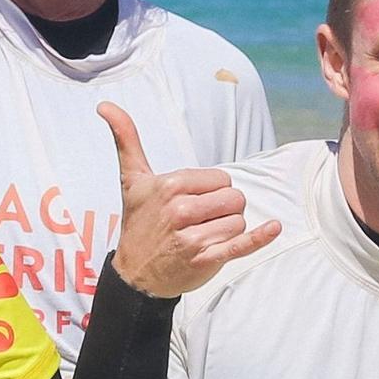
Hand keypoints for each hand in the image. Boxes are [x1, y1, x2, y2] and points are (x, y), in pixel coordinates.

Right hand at [100, 103, 276, 298]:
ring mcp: (193, 237)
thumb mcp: (132, 179)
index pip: (221, 179)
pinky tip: (273, 227)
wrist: (135, 273)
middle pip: (234, 198)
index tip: (192, 203)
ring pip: (238, 221)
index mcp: (170, 185)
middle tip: (199, 221)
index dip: (212, 191)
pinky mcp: (205, 259)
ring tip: (204, 236)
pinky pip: (241, 244)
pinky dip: (260, 237)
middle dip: (223, 209)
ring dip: (228, 229)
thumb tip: (105, 105)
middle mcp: (181, 209)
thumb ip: (126, 139)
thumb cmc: (139, 222)